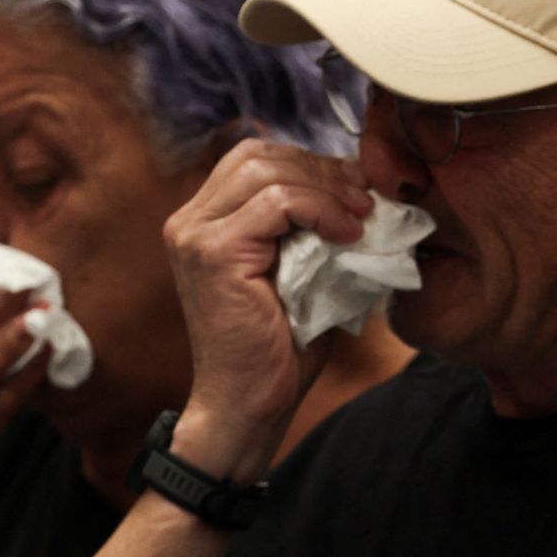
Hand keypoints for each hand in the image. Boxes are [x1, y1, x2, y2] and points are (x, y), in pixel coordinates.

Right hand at [161, 139, 372, 481]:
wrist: (251, 402)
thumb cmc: (282, 346)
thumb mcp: (304, 270)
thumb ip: (314, 227)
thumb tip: (362, 189)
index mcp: (206, 220)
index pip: (257, 157)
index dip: (312, 164)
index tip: (358, 191)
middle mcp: (190, 220)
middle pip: (260, 154)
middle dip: (322, 169)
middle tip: (367, 199)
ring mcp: (194, 234)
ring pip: (267, 171)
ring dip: (326, 188)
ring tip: (361, 217)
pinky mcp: (212, 252)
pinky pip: (276, 203)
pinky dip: (321, 209)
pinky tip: (347, 235)